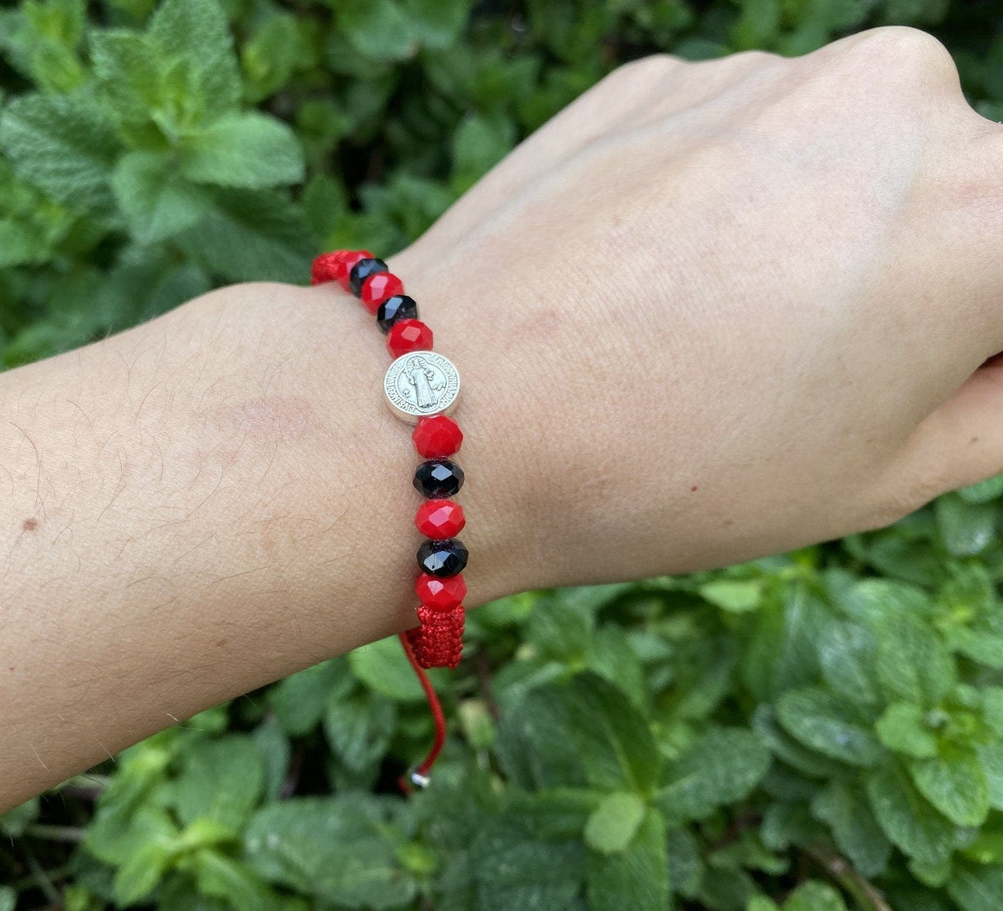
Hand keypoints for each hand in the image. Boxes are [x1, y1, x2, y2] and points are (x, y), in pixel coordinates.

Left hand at [390, 27, 1002, 584]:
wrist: (451, 409)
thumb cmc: (671, 466)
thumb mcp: (885, 474)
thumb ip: (1001, 395)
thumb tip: (999, 346)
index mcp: (985, 210)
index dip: (979, 335)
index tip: (925, 371)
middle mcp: (895, 100)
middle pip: (954, 195)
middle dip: (918, 275)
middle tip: (803, 373)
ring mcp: (764, 73)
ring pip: (841, 160)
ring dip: (814, 232)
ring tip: (706, 331)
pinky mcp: (661, 76)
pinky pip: (737, 141)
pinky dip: (719, 202)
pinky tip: (644, 281)